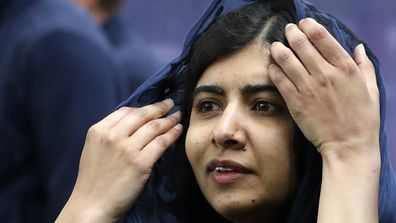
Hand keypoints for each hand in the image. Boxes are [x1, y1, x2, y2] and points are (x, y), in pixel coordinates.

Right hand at [57, 99, 182, 221]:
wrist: (92, 205)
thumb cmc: (93, 180)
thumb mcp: (95, 149)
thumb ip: (111, 134)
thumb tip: (135, 123)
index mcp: (99, 130)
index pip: (126, 111)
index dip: (144, 107)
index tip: (154, 106)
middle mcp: (113, 136)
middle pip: (142, 115)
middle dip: (160, 107)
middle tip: (170, 103)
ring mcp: (127, 149)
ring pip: (154, 127)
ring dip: (169, 119)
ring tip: (178, 116)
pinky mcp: (140, 163)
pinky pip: (161, 142)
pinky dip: (172, 134)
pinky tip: (178, 130)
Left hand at [269, 18, 379, 157]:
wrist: (348, 146)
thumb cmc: (362, 119)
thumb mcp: (371, 89)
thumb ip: (365, 66)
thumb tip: (358, 47)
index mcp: (345, 68)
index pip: (322, 37)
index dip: (309, 26)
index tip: (303, 23)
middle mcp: (325, 74)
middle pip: (301, 44)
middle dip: (291, 33)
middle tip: (288, 30)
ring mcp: (308, 88)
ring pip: (287, 60)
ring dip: (279, 49)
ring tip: (276, 45)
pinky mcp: (295, 102)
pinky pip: (280, 80)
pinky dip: (274, 69)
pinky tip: (272, 65)